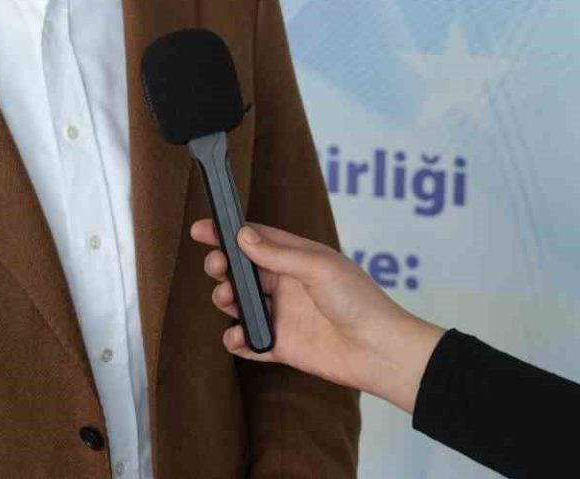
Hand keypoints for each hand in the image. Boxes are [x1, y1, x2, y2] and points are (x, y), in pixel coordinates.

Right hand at [191, 219, 444, 412]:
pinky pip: (250, 342)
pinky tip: (239, 337)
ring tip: (229, 301)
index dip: (228, 234)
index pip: (256, 239)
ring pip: (241, 305)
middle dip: (223, 267)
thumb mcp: (318, 267)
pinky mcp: (282, 346)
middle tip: (216, 268)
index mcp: (298, 258)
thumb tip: (243, 236)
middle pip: (242, 271)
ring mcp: (283, 315)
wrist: (378, 350)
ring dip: (227, 301)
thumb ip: (278, 254)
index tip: (201, 230)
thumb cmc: (359, 301)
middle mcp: (287, 285)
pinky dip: (238, 340)